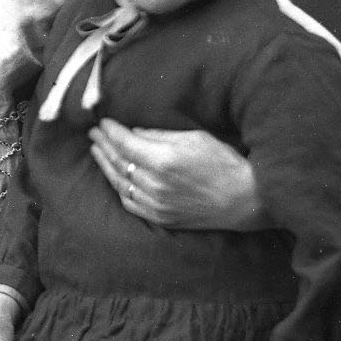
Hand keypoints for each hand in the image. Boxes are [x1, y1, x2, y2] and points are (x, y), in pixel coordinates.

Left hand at [90, 119, 264, 231]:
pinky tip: (115, 177)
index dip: (111, 131)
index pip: (125, 143)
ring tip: (97, 151)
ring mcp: (157, 204)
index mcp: (164, 160)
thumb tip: (133, 132)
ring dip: (105, 165)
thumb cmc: (224, 163)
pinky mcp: (161, 218)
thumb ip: (159, 135)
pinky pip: (130, 203)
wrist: (246, 200)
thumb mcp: (194, 138)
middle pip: (119, 161)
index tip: (103, 122)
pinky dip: (119, 188)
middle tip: (94, 133)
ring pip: (120, 183)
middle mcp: (156, 184)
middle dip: (103, 145)